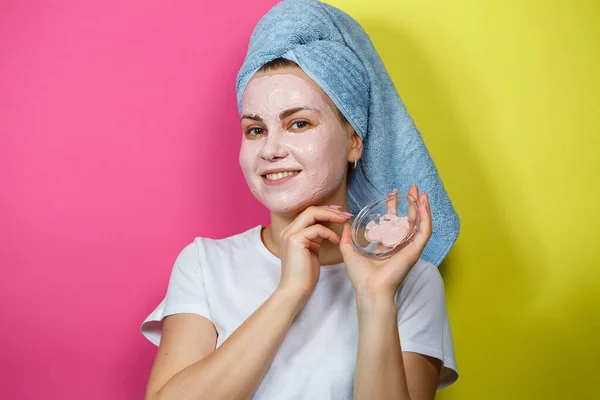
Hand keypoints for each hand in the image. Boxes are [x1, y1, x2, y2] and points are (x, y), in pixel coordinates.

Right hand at [278, 205, 350, 301]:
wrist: (295, 290)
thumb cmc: (305, 275)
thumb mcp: (311, 250)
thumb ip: (315, 238)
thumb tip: (326, 229)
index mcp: (291, 232)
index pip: (308, 213)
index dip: (325, 210)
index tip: (340, 212)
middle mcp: (288, 231)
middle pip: (310, 210)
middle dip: (329, 210)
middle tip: (345, 215)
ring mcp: (290, 234)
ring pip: (312, 214)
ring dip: (331, 216)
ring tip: (344, 221)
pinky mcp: (295, 240)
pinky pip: (316, 229)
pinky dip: (329, 233)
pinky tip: (336, 241)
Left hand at [339, 183, 431, 299]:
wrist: (370, 289)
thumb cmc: (361, 277)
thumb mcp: (350, 252)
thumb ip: (347, 238)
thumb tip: (344, 225)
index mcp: (387, 245)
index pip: (393, 222)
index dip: (394, 207)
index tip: (392, 194)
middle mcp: (400, 245)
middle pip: (408, 219)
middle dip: (410, 203)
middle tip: (410, 187)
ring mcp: (409, 248)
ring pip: (419, 223)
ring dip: (421, 206)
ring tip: (420, 191)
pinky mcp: (415, 251)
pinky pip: (424, 231)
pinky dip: (426, 217)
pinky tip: (424, 204)